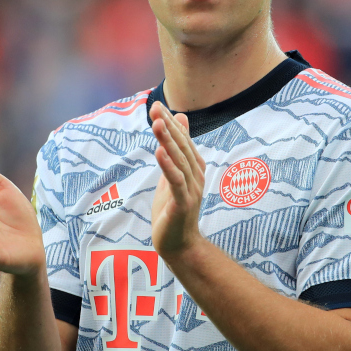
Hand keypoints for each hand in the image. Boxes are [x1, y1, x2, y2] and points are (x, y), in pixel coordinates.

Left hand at [149, 101, 206, 258]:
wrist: (179, 244)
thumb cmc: (174, 209)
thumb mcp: (173, 175)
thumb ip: (176, 149)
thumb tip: (179, 119)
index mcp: (194, 167)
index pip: (182, 140)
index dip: (169, 123)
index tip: (156, 106)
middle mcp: (196, 175)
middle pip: (181, 146)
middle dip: (167, 127)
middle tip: (155, 108)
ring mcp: (191, 189)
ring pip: (179, 161)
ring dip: (167, 141)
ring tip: (156, 124)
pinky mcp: (183, 203)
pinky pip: (175, 181)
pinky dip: (168, 166)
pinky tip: (159, 152)